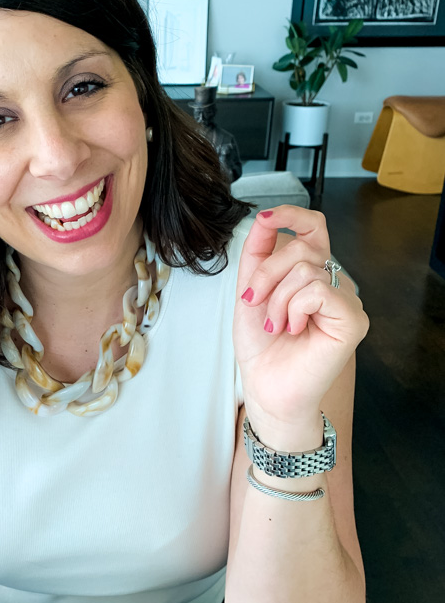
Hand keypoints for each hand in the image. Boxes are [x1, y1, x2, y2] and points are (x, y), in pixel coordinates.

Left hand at [233, 205, 368, 429]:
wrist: (267, 388)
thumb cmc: (262, 347)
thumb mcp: (250, 292)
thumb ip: (257, 255)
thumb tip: (263, 218)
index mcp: (309, 273)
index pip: (313, 227)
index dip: (291, 214)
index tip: (265, 218)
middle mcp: (331, 282)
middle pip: (299, 247)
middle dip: (266, 274)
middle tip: (255, 304)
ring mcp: (345, 300)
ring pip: (305, 270)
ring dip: (277, 300)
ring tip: (277, 326)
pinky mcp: (353, 319)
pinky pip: (318, 291)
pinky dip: (295, 309)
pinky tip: (294, 330)